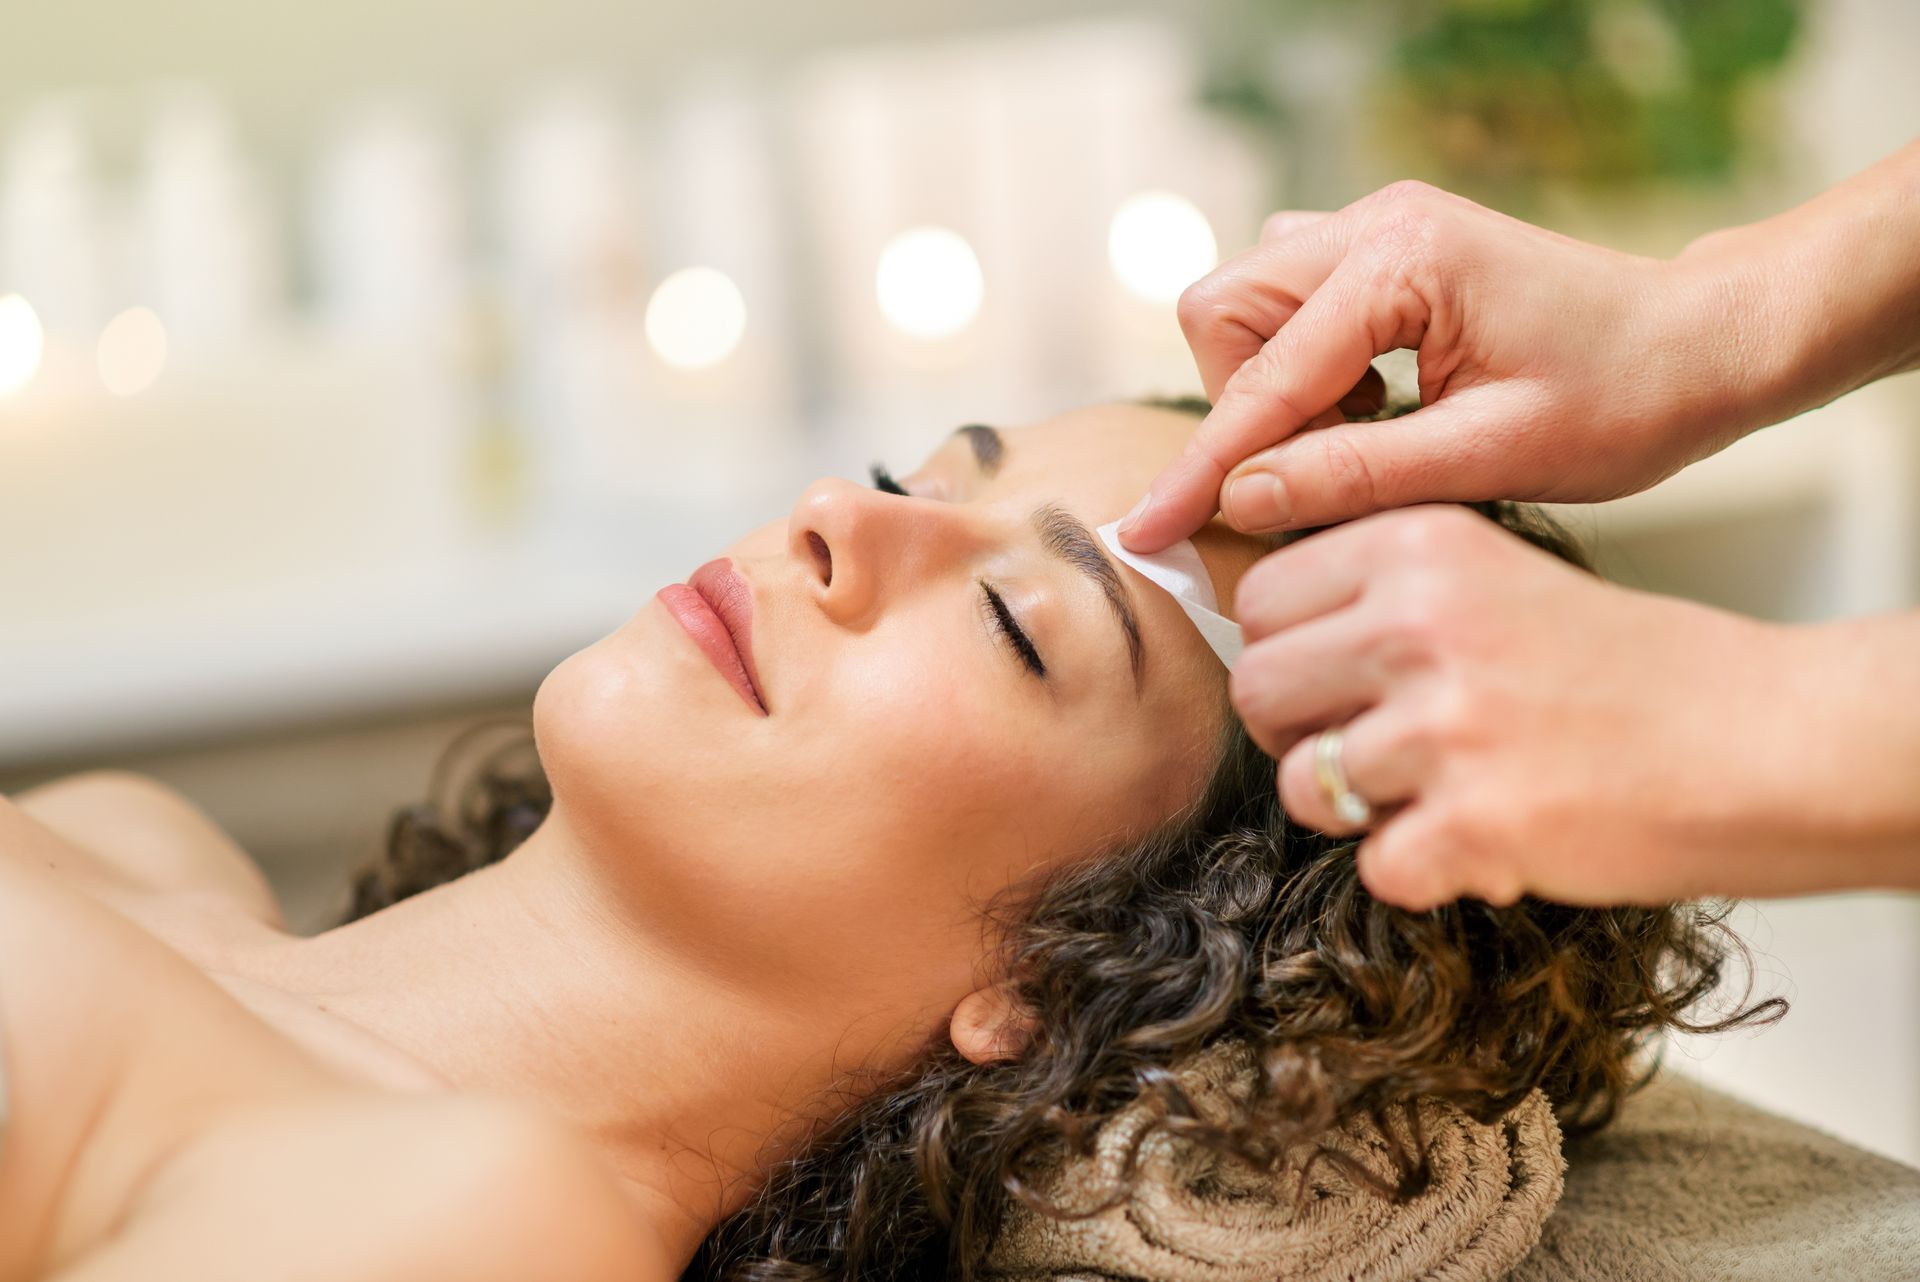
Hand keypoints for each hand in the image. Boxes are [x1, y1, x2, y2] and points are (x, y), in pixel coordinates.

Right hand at [1119, 180, 1761, 552]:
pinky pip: (1288, 304)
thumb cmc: (1623, 401)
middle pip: (1224, 310)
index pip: (1264, 380)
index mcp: (1403, 264)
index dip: (1201, 468)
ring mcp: (1376, 228)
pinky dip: (1301, 367)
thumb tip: (1241, 500)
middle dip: (1243, 405)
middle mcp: (1375, 224)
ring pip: (1246, 303)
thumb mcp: (1493, 460)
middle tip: (1315, 470)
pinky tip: (1370, 407)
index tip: (1144, 533)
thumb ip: (1356, 476)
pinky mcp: (1384, 250)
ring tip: (1360, 438)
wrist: (1700, 343)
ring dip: (1272, 386)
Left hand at [1230, 505, 1823, 909]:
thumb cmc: (1634, 669)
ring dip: (1362, 808)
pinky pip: (1375, 866)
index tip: (1334, 679)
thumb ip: (1383, 595)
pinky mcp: (1475, 823)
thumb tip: (1261, 637)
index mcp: (1419, 547)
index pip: (1259, 599)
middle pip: (1257, 689)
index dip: (1285, 651)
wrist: (1766, 742)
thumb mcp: (1497, 578)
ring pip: (1303, 785)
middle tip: (1378, 750)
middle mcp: (1420, 624)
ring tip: (1444, 792)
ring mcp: (1445, 726)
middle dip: (1302, 733)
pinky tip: (1488, 838)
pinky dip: (1423, 872)